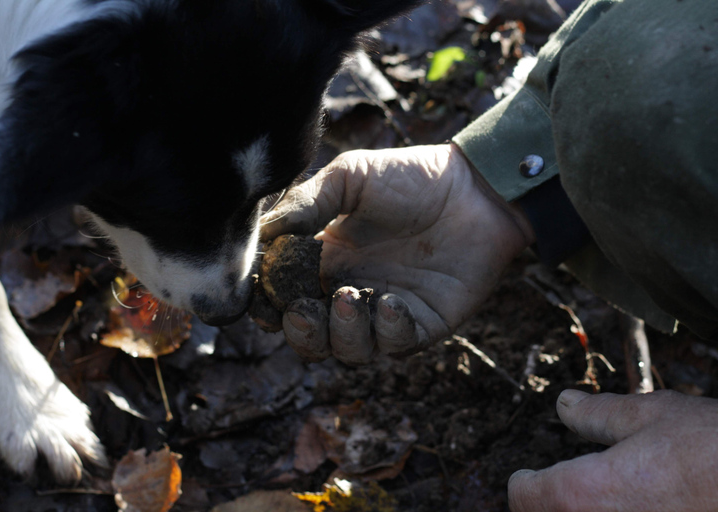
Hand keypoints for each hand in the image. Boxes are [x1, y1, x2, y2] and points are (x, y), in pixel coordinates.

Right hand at [260, 144, 534, 363]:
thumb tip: (261, 232)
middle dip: (300, 331)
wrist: (475, 188)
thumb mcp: (349, 177)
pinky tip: (391, 301)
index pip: (283, 297)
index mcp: (324, 260)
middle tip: (302, 309)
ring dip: (341, 332)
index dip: (268, 304)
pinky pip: (395, 345)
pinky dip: (387, 331)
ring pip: (347, 350)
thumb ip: (304, 203)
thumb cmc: (410, 177)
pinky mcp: (422, 324)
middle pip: (309, 336)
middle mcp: (349, 291)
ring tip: (349, 296)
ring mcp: (383, 312)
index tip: (264, 296)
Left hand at [509, 389, 717, 511]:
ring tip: (600, 497)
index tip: (529, 475)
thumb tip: (564, 405)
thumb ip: (597, 415)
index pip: (524, 496)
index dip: (524, 480)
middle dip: (547, 505)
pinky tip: (636, 507)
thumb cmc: (712, 449)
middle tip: (555, 491)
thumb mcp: (649, 416)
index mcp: (581, 493)